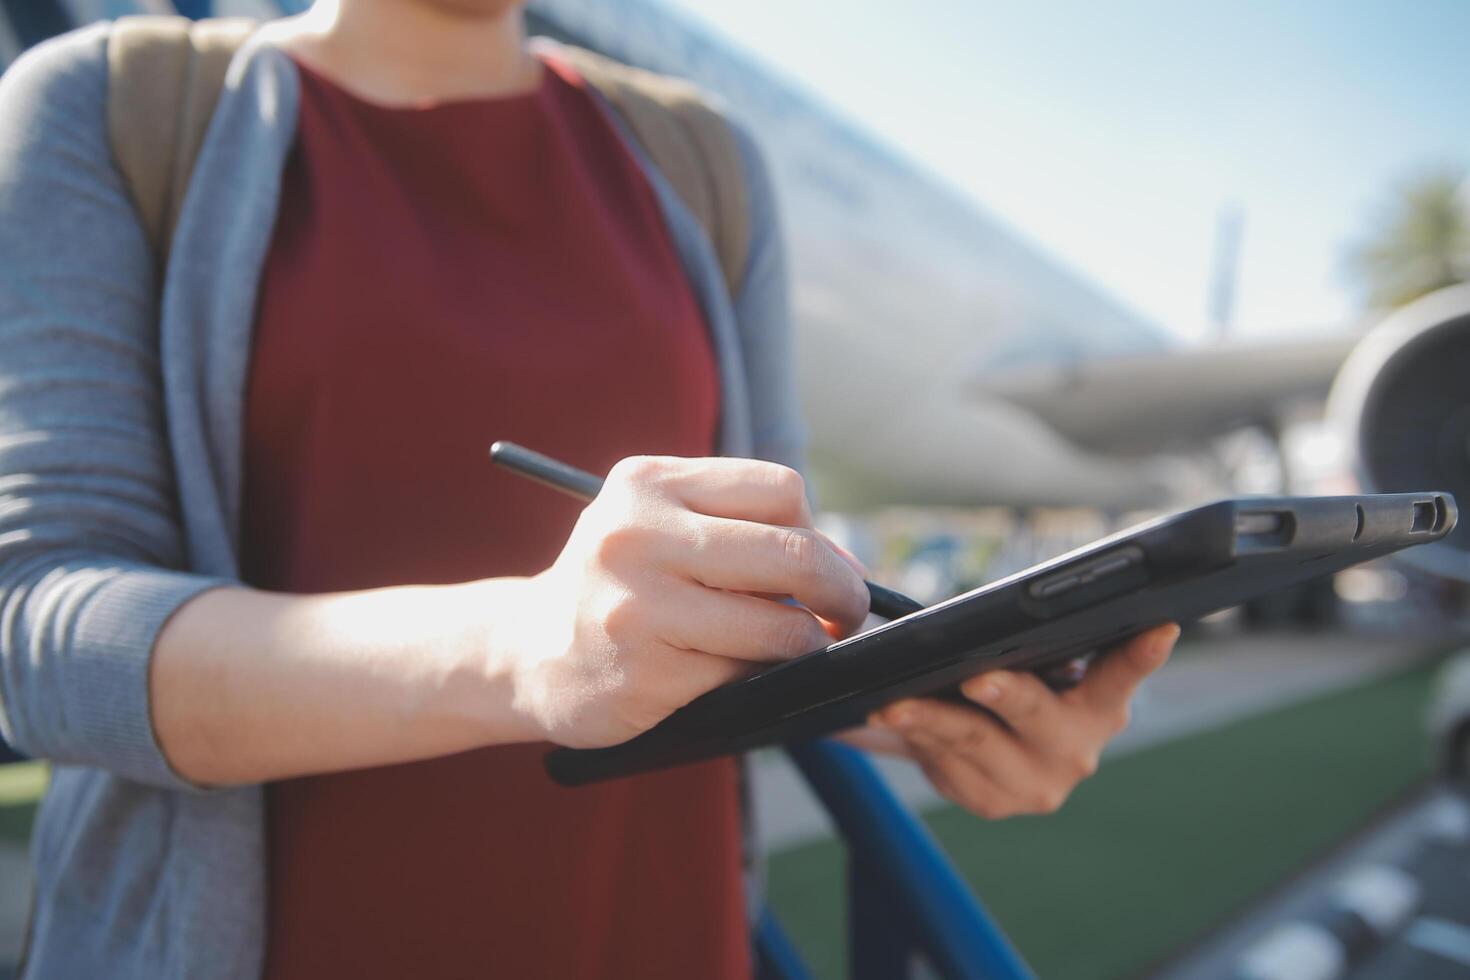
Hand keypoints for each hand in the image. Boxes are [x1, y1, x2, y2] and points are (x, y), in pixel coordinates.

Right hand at [505, 456, 869, 747]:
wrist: (523, 652)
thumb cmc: (617, 584)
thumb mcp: (657, 527)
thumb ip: (742, 530)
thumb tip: (850, 568)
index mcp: (647, 484)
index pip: (781, 489)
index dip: (819, 531)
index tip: (823, 566)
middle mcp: (637, 536)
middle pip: (794, 553)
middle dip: (841, 592)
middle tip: (846, 614)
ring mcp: (638, 608)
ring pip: (779, 626)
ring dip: (803, 644)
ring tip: (788, 646)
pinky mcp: (645, 675)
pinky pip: (743, 675)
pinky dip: (757, 678)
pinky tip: (730, 672)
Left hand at [856, 624, 1179, 818]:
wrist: (987, 741)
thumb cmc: (1019, 677)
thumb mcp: (1036, 662)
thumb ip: (1038, 643)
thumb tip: (1000, 612)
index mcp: (1103, 703)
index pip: (1124, 674)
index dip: (1141, 654)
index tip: (1157, 628)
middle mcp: (1078, 749)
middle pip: (1036, 714)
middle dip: (1006, 694)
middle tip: (977, 679)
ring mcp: (1036, 785)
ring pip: (974, 741)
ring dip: (928, 718)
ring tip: (893, 704)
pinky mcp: (992, 803)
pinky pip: (946, 764)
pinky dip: (917, 735)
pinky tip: (891, 717)